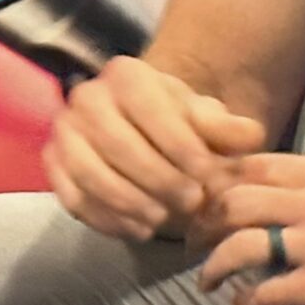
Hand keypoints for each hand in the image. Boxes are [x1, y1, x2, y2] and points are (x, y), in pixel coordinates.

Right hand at [42, 55, 263, 241]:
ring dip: (131, 203)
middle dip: (159, 180)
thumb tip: (251, 136)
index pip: (151, 110)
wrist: (137, 130)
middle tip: (191, 205)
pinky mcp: (52, 164)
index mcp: (126, 74)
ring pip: (91, 173)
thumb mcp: (206, 120)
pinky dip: (106, 219)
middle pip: (118, 144)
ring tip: (162, 221)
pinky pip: (73, 197)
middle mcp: (87, 95)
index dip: (181, 148)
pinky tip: (138, 229)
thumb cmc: (175, 125)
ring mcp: (64, 130)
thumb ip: (229, 128)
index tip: (208, 178)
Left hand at [194, 155, 304, 304]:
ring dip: (215, 263)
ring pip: (245, 244)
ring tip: (206, 277)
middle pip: (238, 200)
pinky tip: (240, 302)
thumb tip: (232, 182)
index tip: (198, 200)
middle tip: (193, 240)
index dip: (214, 182)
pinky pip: (268, 290)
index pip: (251, 164)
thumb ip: (294, 182)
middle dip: (205, 223)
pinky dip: (246, 299)